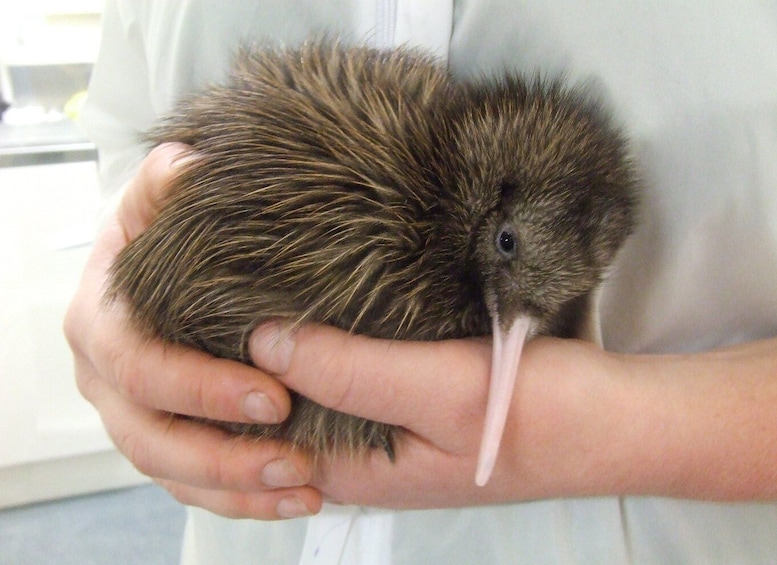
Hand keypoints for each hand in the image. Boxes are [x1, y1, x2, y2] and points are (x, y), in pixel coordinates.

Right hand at [64, 143, 322, 519]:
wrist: (167, 271)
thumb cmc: (168, 237)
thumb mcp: (162, 203)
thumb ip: (169, 186)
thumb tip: (188, 164)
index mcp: (101, 322)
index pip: (139, 366)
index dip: (200, 386)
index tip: (272, 396)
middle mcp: (107, 380)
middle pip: (149, 436)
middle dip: (221, 453)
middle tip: (294, 457)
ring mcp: (132, 417)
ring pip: (172, 473)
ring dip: (238, 487)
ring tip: (305, 487)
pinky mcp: (164, 442)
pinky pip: (193, 487)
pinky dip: (242, 500)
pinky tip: (296, 498)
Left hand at [249, 322, 627, 507]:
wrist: (621, 415)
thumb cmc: (541, 417)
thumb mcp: (439, 392)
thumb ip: (352, 370)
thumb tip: (263, 339)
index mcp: (361, 471)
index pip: (263, 439)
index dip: (226, 394)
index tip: (200, 331)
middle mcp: (369, 452)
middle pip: (287, 412)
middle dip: (250, 367)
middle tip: (217, 298)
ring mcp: (395, 422)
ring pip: (322, 386)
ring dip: (293, 348)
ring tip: (257, 289)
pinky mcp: (420, 391)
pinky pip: (359, 366)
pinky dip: (336, 338)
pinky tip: (322, 298)